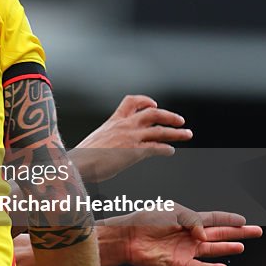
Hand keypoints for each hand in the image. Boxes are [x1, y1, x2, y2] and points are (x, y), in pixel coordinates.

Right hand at [73, 95, 192, 182]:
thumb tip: (109, 145)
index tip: (153, 104)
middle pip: (152, 113)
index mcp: (113, 121)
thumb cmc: (82, 156)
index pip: (131, 102)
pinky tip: (170, 151)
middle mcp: (124, 126)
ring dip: (176, 132)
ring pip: (159, 131)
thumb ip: (108, 138)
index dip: (145, 101)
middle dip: (169, 115)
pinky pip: (156, 148)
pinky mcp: (134, 152)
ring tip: (187, 134)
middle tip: (180, 120)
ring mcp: (130, 138)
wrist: (78, 164)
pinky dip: (166, 149)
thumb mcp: (96, 139)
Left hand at [116, 207, 262, 265]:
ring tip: (241, 246)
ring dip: (227, 248)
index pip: (213, 218)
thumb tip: (205, 235)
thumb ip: (193, 220)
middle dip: (238, 233)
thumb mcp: (172, 211)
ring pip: (212, 250)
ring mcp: (185, 250)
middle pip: (219, 234)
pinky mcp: (179, 263)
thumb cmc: (147, 220)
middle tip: (257, 231)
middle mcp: (189, 235)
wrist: (128, 236)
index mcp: (187, 219)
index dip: (228, 219)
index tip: (244, 219)